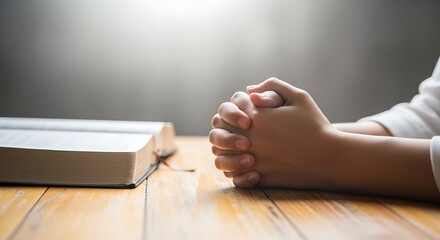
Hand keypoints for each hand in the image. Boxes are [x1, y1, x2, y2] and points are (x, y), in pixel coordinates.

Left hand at [212, 78, 342, 188]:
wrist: (330, 158)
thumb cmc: (316, 126)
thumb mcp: (299, 97)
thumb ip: (273, 86)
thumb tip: (249, 91)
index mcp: (258, 116)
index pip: (231, 104)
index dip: (237, 104)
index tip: (245, 109)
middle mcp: (250, 138)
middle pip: (219, 128)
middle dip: (224, 125)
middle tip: (235, 128)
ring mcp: (252, 159)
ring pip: (220, 154)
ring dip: (223, 149)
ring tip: (235, 147)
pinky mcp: (258, 177)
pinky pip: (233, 174)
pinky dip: (234, 170)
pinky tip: (244, 164)